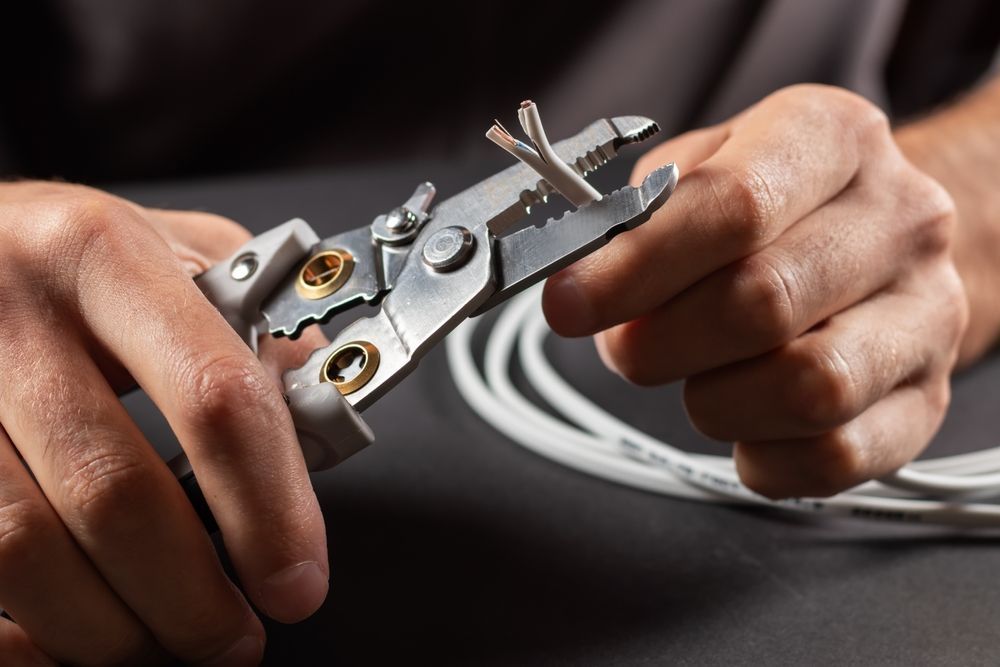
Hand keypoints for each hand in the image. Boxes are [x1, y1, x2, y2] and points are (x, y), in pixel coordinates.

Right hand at [0, 182, 328, 664]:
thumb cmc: (67, 253)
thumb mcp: (174, 248)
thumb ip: (250, 324)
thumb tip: (317, 409)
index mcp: (105, 255)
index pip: (214, 398)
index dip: (268, 507)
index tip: (297, 579)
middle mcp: (11, 313)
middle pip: (114, 495)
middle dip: (191, 597)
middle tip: (235, 637)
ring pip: (22, 549)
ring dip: (109, 628)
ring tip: (164, 643)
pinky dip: (25, 631)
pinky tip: (72, 636)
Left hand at [543, 84, 968, 498]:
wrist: (881, 242)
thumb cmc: (771, 206)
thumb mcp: (702, 168)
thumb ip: (637, 217)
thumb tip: (580, 279)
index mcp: (832, 137)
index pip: (733, 206)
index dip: (636, 267)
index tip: (566, 306)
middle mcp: (900, 219)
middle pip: (761, 302)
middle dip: (660, 342)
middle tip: (627, 348)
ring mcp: (927, 315)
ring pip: (807, 388)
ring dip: (714, 401)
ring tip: (698, 379)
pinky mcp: (928, 401)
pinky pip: (832, 458)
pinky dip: (761, 455)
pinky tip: (744, 420)